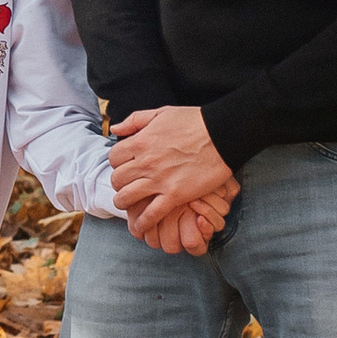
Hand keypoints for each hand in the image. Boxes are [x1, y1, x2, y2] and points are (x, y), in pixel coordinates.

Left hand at [108, 108, 237, 255]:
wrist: (222, 134)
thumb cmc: (194, 121)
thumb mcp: (161, 113)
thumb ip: (135, 120)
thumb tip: (115, 128)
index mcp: (141, 141)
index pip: (114, 158)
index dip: (118, 164)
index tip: (126, 167)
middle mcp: (145, 162)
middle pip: (117, 179)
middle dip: (120, 184)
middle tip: (128, 186)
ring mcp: (159, 180)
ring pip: (127, 198)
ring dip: (125, 203)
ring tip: (129, 205)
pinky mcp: (175, 194)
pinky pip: (151, 214)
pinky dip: (143, 222)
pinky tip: (142, 225)